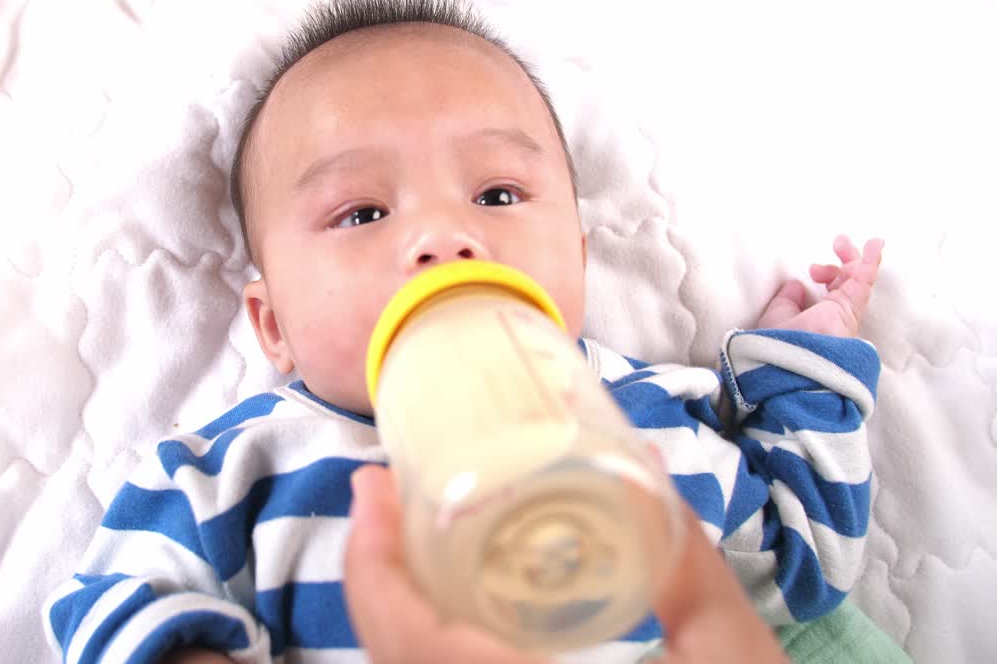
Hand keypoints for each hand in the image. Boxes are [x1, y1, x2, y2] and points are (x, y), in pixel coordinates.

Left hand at [343, 465, 786, 663]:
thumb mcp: (734, 655)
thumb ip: (687, 562)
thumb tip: (645, 462)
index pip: (415, 644)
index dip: (375, 566)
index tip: (373, 488)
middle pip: (394, 658)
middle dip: (374, 573)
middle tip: (384, 497)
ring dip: (394, 608)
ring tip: (406, 538)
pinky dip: (423, 645)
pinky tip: (447, 604)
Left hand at [756, 235, 883, 337]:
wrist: (789, 362)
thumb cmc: (778, 345)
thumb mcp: (777, 317)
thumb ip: (787, 301)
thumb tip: (796, 285)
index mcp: (819, 319)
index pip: (832, 292)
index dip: (825, 274)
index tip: (811, 269)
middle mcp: (835, 317)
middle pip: (848, 283)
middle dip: (843, 261)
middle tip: (838, 243)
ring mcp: (845, 313)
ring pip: (858, 280)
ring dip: (856, 257)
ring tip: (846, 240)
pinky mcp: (850, 307)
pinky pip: (865, 280)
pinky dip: (870, 260)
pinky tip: (875, 244)